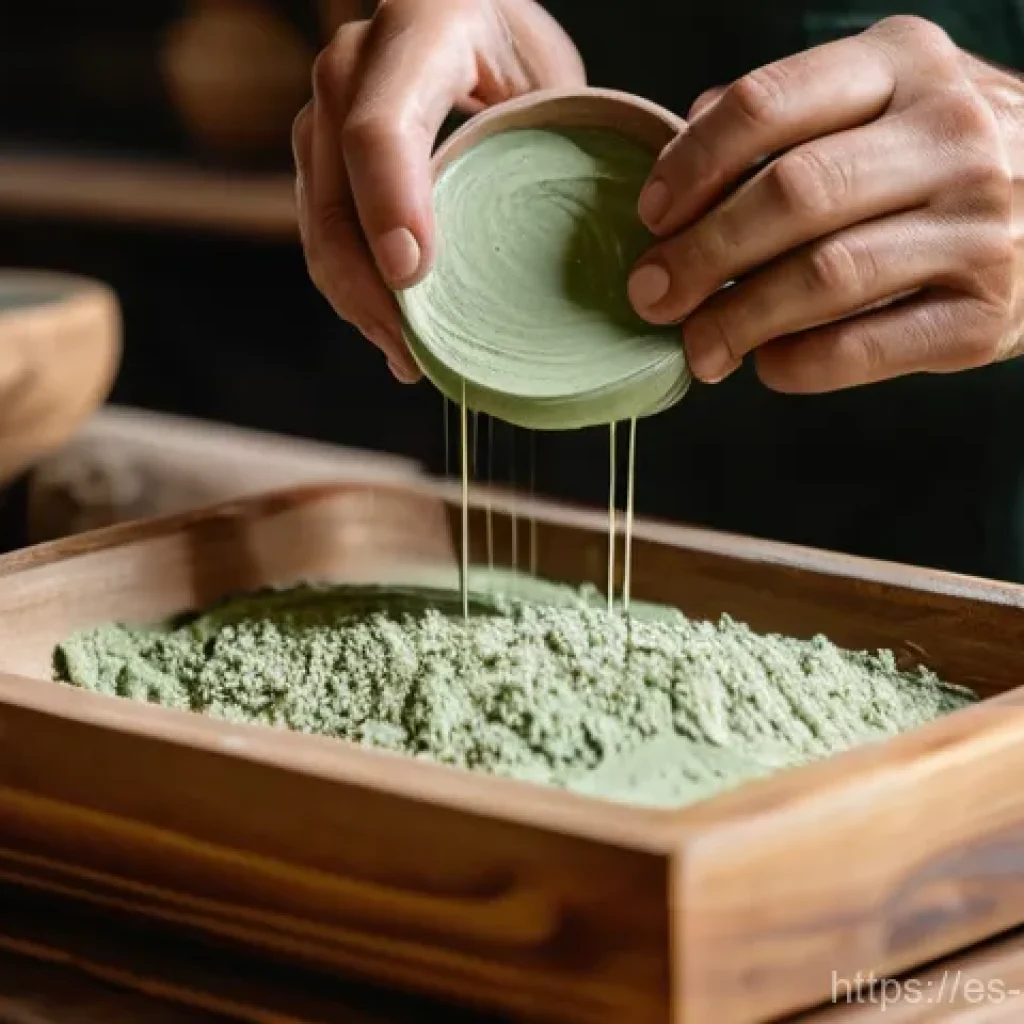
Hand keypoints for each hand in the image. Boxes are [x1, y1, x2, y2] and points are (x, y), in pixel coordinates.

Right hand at [293, 0, 583, 381]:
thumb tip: (586, 247)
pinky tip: (388, 327)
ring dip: (355, 297)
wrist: (469, 18)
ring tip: (406, 354)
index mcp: (421, 27)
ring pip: (317, 217)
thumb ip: (545, 144)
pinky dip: (350, 285)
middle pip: (331, 187)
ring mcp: (326, 108)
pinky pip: (320, 227)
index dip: (388, 206)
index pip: (379, 126)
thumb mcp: (547, 80)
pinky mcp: (318, 149)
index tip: (414, 276)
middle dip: (365, 281)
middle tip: (412, 348)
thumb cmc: (517, 53)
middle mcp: (354, 62)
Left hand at [628, 16, 1023, 392]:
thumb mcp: (882, 98)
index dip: (691, 166)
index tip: (651, 217)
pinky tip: (766, 363)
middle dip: (700, 255)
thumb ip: (788, 113)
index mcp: (905, 65)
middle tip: (652, 294)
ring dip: (736, 320)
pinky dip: (795, 363)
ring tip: (697, 345)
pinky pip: (864, 347)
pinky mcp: (985, 315)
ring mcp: (980, 227)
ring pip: (825, 276)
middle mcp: (952, 135)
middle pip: (792, 196)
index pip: (768, 105)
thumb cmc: (942, 157)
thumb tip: (684, 147)